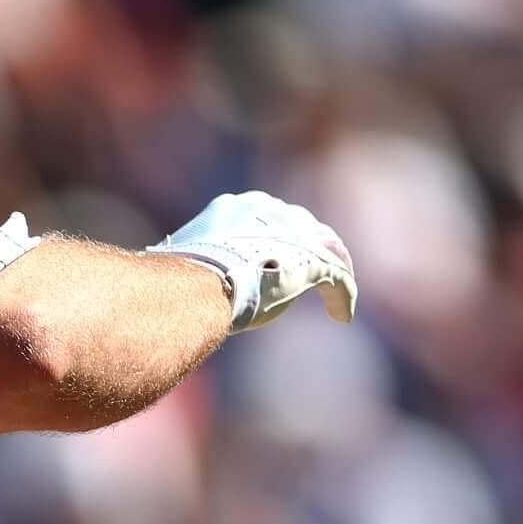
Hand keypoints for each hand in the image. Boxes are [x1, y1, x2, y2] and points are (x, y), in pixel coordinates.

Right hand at [150, 191, 357, 331]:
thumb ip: (206, 268)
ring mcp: (292, 231)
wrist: (193, 288)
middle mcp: (267, 210)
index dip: (275, 238)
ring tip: (335, 297)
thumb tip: (195, 284)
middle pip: (301, 224)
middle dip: (309, 247)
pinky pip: (337, 276)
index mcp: (235, 208)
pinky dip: (341, 296)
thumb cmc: (181, 286)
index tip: (275, 258)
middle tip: (313, 272)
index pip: (267, 216)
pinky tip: (341, 315)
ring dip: (332, 270)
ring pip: (325, 246)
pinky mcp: (312, 258)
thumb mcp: (191, 269)